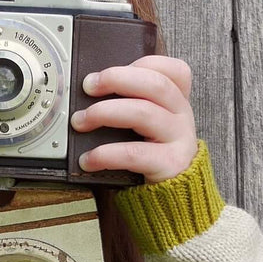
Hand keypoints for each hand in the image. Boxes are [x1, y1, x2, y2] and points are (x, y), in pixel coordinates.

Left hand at [69, 55, 198, 182]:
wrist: (172, 197)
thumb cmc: (152, 156)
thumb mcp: (148, 126)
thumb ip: (132, 104)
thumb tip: (91, 90)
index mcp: (177, 102)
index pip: (173, 70)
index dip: (142, 64)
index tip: (111, 72)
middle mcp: (182, 116)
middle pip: (155, 84)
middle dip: (116, 79)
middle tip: (88, 86)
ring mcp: (179, 140)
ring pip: (143, 113)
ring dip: (104, 113)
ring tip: (80, 122)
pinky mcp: (169, 165)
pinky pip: (134, 153)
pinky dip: (105, 154)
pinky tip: (89, 159)